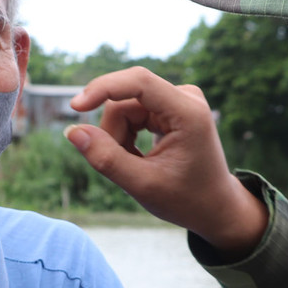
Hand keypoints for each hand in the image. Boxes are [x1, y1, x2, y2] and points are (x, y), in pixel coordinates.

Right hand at [66, 67, 269, 256]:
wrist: (215, 206)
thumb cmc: (186, 200)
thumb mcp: (143, 185)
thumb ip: (107, 159)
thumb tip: (73, 132)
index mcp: (188, 113)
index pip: (139, 82)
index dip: (103, 88)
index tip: (76, 107)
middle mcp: (185, 97)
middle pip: (125, 101)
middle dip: (113, 134)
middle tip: (124, 168)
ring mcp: (178, 100)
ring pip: (124, 109)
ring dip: (119, 138)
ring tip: (136, 166)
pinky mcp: (169, 106)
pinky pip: (131, 113)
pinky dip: (126, 137)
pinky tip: (140, 157)